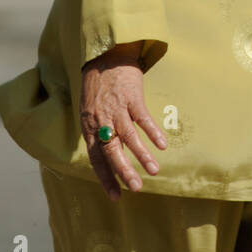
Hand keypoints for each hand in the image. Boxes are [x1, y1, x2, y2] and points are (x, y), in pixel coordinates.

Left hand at [80, 41, 167, 200]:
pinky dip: (152, 132)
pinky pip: (143, 118)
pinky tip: (162, 145)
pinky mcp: (132, 96)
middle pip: (112, 151)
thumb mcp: (91, 110)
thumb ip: (100, 131)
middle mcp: (101, 120)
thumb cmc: (99, 85)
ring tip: (154, 171)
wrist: (106, 54)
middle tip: (136, 189)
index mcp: (90, 126)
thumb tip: (112, 154)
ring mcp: (117, 108)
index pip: (96, 159)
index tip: (116, 197)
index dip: (105, 178)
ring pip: (129, 137)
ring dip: (142, 155)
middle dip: (124, 172)